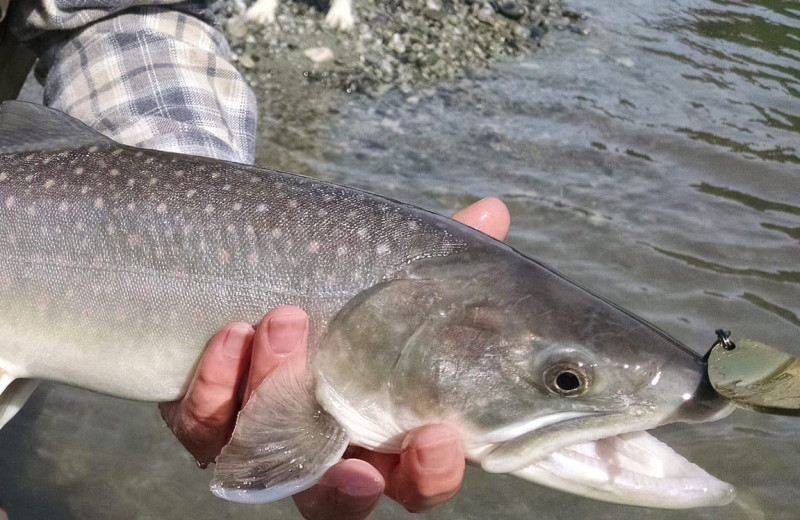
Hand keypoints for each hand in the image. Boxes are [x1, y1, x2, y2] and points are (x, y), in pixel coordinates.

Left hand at [160, 197, 510, 518]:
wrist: (252, 270)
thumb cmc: (343, 291)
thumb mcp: (393, 274)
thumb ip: (440, 257)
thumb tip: (493, 211)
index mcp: (381, 432)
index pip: (415, 481)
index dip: (430, 473)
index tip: (437, 436)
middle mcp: (322, 452)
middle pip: (338, 500)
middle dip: (348, 482)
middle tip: (356, 436)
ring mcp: (260, 440)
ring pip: (264, 459)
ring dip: (274, 397)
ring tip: (286, 321)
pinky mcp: (206, 418)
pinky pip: (203, 424)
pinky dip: (218, 384)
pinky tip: (233, 332)